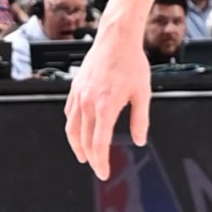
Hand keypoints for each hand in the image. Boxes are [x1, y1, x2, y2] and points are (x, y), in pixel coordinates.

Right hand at [65, 15, 151, 177]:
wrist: (117, 39)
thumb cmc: (131, 62)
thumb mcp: (143, 93)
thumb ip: (140, 120)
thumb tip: (139, 140)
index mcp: (105, 107)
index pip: (99, 144)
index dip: (101, 162)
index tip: (104, 173)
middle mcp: (88, 103)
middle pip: (84, 140)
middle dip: (90, 158)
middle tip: (97, 167)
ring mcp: (79, 95)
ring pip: (72, 129)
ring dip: (77, 146)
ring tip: (83, 155)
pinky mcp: (75, 88)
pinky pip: (69, 113)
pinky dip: (72, 126)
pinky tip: (77, 130)